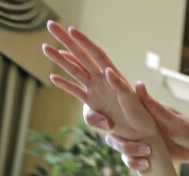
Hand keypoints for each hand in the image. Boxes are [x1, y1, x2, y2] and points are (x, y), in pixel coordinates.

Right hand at [42, 22, 156, 141]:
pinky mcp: (94, 106)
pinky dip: (66, 85)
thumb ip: (121, 87)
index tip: (71, 29)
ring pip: (75, 72)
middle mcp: (103, 82)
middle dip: (67, 42)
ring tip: (45, 47)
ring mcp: (97, 92)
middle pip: (81, 57)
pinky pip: (76, 92)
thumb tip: (108, 71)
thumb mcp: (133, 101)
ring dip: (60, 60)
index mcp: (114, 78)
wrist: (143, 134)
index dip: (84, 42)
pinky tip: (54, 78)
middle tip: (52, 26)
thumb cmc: (142, 118)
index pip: (96, 55)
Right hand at [98, 83, 188, 170]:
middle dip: (116, 140)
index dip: (100, 114)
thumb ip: (153, 105)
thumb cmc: (188, 128)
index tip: (107, 123)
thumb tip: (137, 84)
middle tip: (128, 144)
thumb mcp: (171, 117)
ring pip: (119, 146)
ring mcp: (136, 140)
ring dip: (129, 152)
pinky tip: (145, 165)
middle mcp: (133, 124)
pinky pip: (129, 160)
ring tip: (147, 153)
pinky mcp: (141, 154)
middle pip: (110, 131)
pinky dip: (134, 163)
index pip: (112, 107)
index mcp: (138, 110)